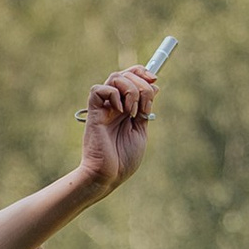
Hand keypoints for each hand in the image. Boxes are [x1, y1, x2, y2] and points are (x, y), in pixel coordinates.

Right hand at [75, 62, 158, 197]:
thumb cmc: (123, 160)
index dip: (143, 73)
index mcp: (125, 108)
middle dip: (141, 81)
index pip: (131, 77)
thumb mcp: (141, 130)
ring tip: (133, 111)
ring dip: (130, 89)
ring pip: (114, 77)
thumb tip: (153, 87)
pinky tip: (120, 111)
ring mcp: (103, 109)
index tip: (155, 80)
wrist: (108, 176)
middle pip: (124, 74)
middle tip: (146, 104)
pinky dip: (113, 94)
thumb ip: (145, 110)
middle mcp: (114, 105)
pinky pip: (98, 90)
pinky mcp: (93, 114)